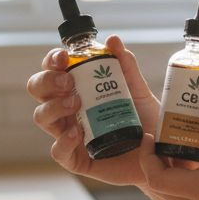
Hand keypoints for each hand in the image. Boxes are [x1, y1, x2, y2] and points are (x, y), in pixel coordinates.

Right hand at [27, 35, 159, 185]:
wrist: (159, 154)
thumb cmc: (144, 120)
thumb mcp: (138, 91)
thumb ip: (126, 66)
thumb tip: (113, 40)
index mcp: (77, 88)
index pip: (53, 69)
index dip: (52, 60)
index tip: (64, 56)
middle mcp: (67, 110)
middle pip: (39, 89)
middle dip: (48, 81)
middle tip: (68, 81)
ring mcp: (68, 134)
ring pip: (42, 117)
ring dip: (54, 106)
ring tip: (76, 103)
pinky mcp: (76, 159)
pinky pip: (58, 151)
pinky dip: (63, 141)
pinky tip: (77, 133)